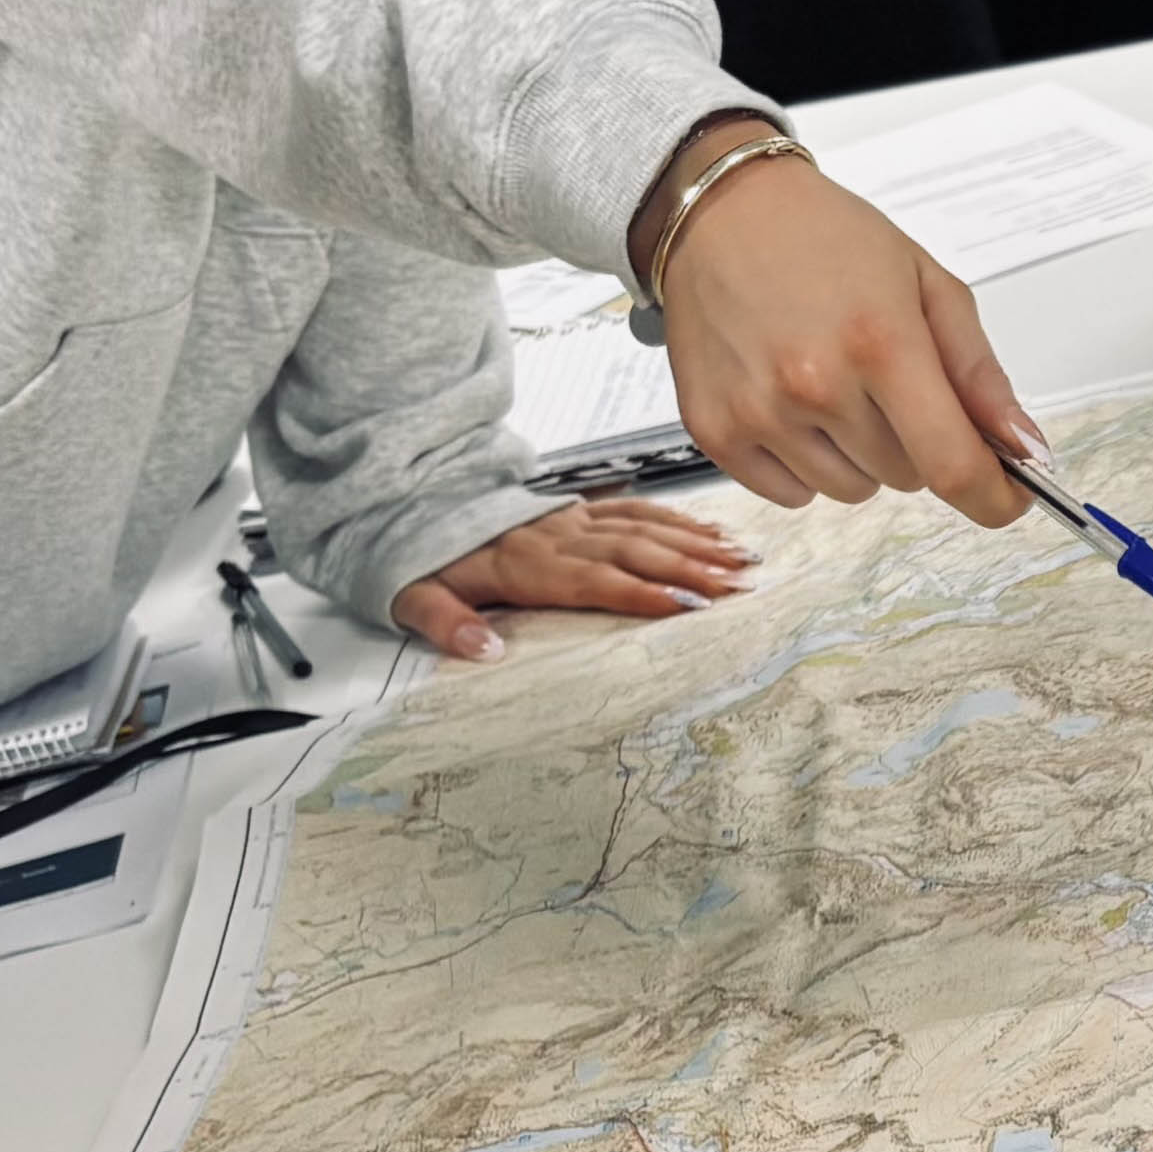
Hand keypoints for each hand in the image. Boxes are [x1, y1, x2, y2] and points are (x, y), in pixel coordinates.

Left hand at [392, 495, 759, 659]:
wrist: (409, 502)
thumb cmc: (418, 559)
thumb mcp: (410, 598)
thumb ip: (444, 622)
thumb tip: (484, 650)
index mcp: (523, 564)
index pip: (594, 580)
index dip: (641, 592)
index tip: (689, 606)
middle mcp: (557, 536)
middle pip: (633, 551)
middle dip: (691, 568)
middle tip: (741, 586)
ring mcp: (571, 519)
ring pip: (642, 528)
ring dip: (695, 543)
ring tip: (743, 560)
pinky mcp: (576, 509)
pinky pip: (634, 509)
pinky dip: (675, 520)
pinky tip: (710, 532)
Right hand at [636, 130, 1038, 531]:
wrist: (723, 212)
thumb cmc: (826, 237)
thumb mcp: (926, 283)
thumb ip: (979, 372)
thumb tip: (1023, 446)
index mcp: (880, 342)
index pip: (953, 464)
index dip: (992, 497)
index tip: (1008, 499)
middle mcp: (815, 385)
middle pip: (907, 477)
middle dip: (915, 439)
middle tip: (886, 377)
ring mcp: (760, 413)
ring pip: (851, 490)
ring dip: (860, 454)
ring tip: (835, 382)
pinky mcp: (714, 431)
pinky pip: (791, 494)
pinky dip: (806, 464)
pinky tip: (793, 403)